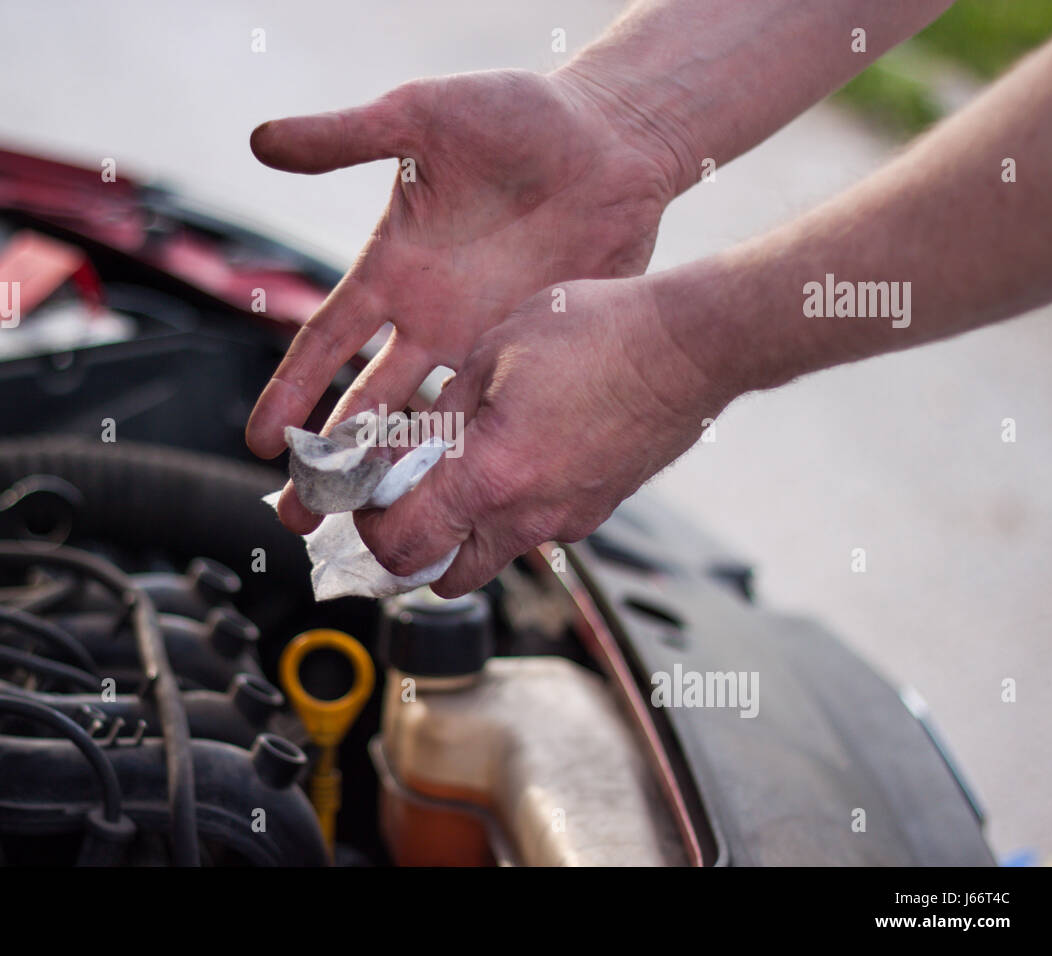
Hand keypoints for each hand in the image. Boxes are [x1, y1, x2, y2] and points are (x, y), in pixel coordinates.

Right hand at [246, 68, 683, 530]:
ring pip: (427, 425)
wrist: (614, 139)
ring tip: (375, 532)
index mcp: (392, 268)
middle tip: (300, 521)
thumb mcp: (424, 117)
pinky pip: (495, 415)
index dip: (290, 393)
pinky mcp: (534, 352)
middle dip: (330, 465)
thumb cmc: (518, 117)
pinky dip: (474, 457)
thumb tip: (259, 139)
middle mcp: (429, 316)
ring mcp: (482, 340)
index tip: (260, 444)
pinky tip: (460, 501)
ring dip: (398, 477)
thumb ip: (346, 135)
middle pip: (365, 406)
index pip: (325, 343)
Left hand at [353, 279, 731, 596]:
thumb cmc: (596, 336)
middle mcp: (527, 517)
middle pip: (442, 575)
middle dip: (412, 547)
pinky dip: (509, 507)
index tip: (363, 500)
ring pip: (490, 553)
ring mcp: (567, 521)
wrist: (688, 345)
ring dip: (461, 530)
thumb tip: (407, 448)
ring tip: (459, 470)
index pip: (401, 545)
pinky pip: (535, 525)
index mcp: (487, 479)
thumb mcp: (490, 354)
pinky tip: (517, 451)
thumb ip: (440, 414)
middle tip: (401, 500)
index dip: (369, 529)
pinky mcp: (595, 510)